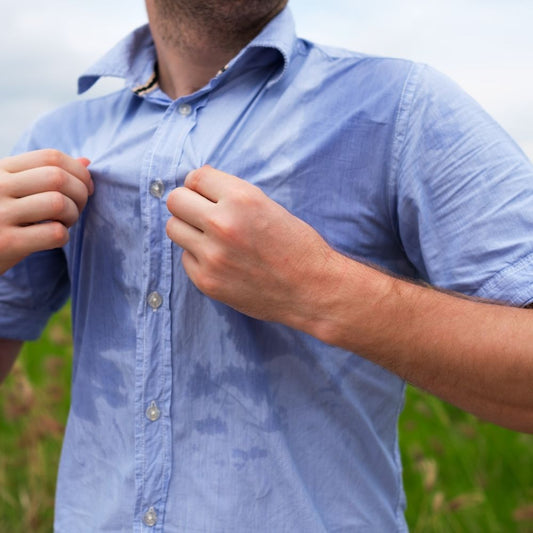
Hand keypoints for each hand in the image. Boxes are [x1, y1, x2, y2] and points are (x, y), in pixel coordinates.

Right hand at [0, 149, 92, 273]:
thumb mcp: (14, 190)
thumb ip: (45, 174)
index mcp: (1, 169)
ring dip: (72, 215)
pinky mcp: (7, 243)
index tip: (85, 187)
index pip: (51, 157)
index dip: (78, 172)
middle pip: (58, 178)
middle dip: (80, 194)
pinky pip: (54, 233)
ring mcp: (1, 214)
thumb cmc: (0, 219)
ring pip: (58, 203)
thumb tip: (85, 162)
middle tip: (75, 209)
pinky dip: (64, 236)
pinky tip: (53, 239)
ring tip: (63, 223)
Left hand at [166, 165, 340, 326]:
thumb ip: (231, 195)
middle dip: (187, 204)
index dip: (200, 185)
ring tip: (211, 238)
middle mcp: (223, 224)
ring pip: (174, 228)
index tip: (206, 194)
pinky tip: (222, 261)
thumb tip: (196, 185)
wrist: (312, 289)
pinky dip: (199, 257)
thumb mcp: (268, 206)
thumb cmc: (297, 245)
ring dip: (189, 229)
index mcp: (242, 198)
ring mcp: (212, 255)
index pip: (195, 177)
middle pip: (175, 200)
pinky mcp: (207, 281)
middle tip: (202, 214)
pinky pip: (186, 258)